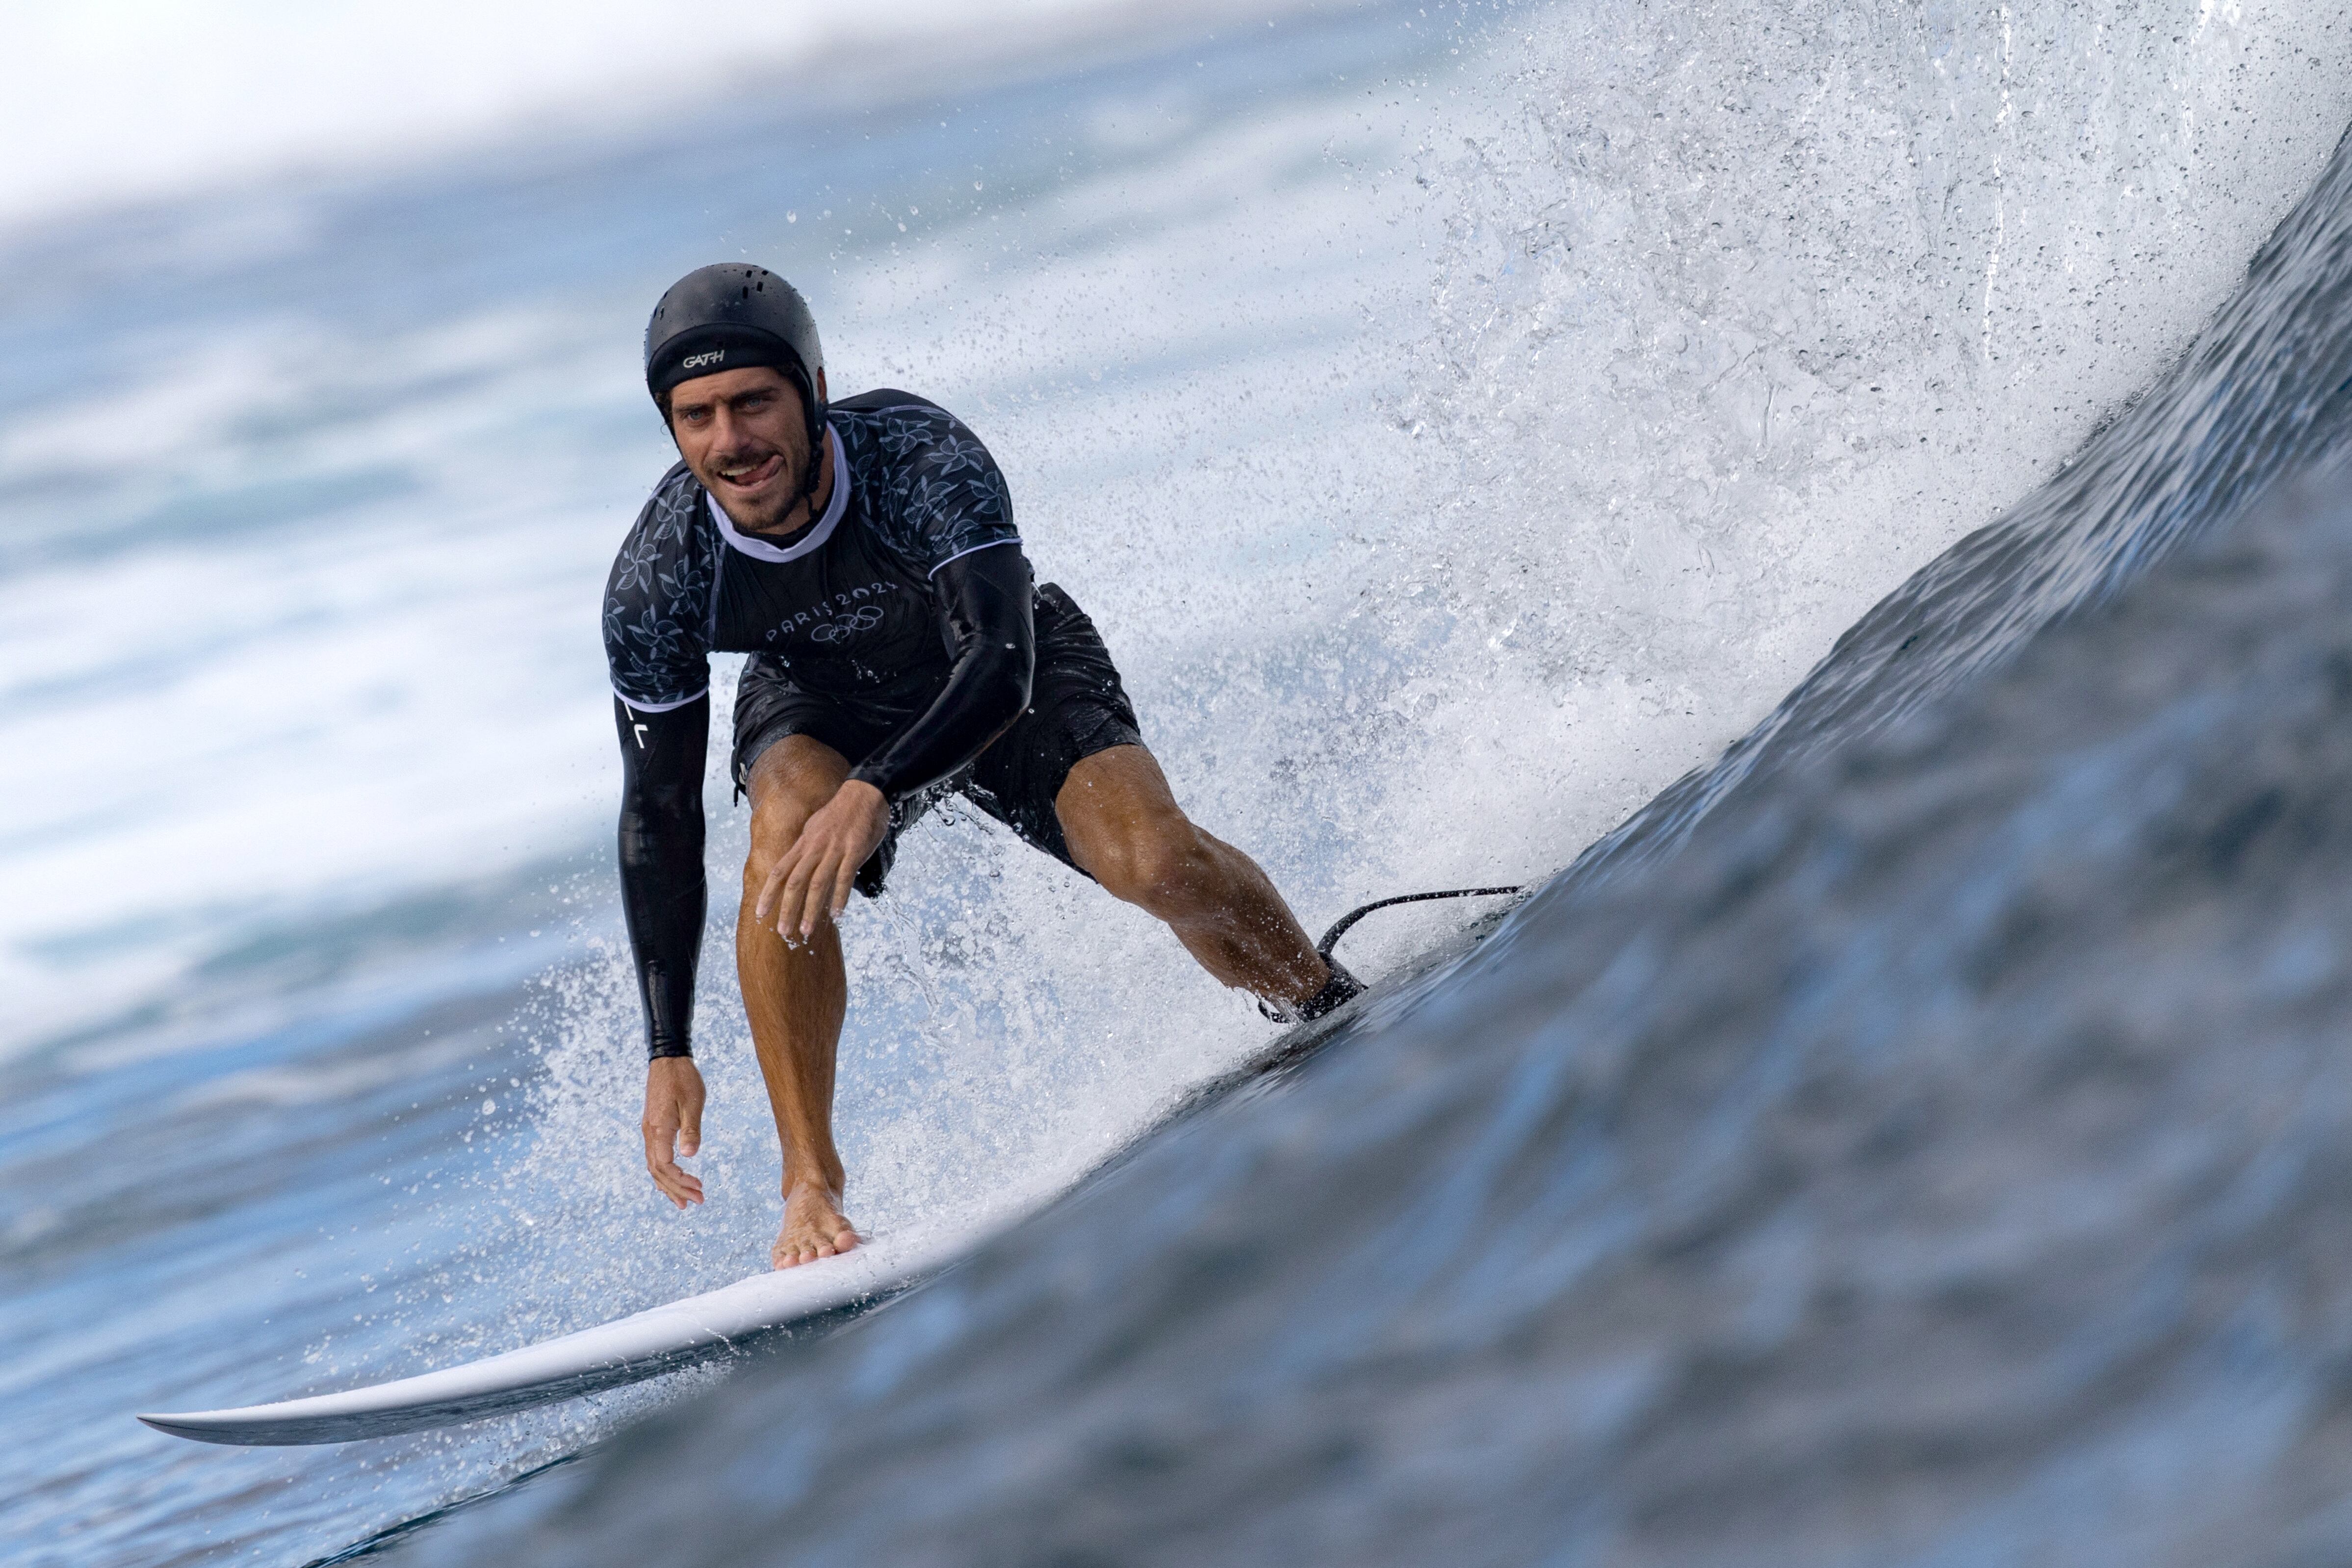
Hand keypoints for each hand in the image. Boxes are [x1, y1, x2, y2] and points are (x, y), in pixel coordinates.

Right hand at [642, 1056, 705, 1207]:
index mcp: (659, 1129)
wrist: (668, 1060)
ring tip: (685, 1202)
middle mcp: (649, 1133)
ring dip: (669, 1185)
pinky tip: (673, 1181)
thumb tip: (690, 1155)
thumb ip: (691, 1129)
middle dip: (677, 1189)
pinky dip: (663, 1173)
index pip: (665, 1165)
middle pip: (658, 1171)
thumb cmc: (683, 1079)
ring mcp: (649, 1131)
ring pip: (654, 1166)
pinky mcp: (652, 1127)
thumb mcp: (693, 1102)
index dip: (680, 1180)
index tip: (698, 1188)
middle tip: (697, 1201)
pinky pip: (654, 1157)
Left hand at [755, 778, 888, 941]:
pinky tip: (836, 914)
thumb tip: (797, 867)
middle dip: (787, 909)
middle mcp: (815, 848)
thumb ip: (806, 849)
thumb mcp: (815, 828)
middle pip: (795, 882)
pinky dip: (839, 897)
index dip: (768, 893)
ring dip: (810, 909)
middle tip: (783, 932)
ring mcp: (834, 850)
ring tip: (806, 930)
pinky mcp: (854, 851)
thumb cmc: (840, 813)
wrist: (864, 793)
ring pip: (817, 884)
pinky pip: (844, 878)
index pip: (780, 871)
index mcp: (804, 843)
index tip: (759, 913)